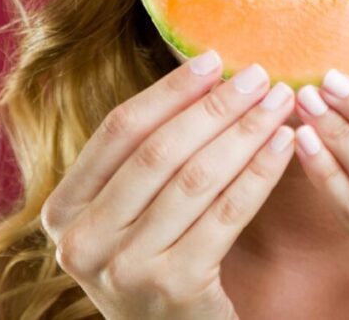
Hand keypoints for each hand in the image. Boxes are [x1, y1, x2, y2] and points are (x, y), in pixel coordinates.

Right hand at [40, 53, 295, 319]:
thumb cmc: (157, 266)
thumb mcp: (128, 217)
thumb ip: (146, 160)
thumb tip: (206, 78)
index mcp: (63, 213)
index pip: (119, 131)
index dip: (169, 90)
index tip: (214, 59)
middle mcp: (83, 242)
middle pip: (159, 151)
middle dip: (215, 107)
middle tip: (259, 76)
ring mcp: (126, 269)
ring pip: (196, 179)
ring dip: (244, 132)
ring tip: (279, 103)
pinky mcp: (176, 288)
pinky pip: (227, 214)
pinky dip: (260, 173)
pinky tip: (285, 146)